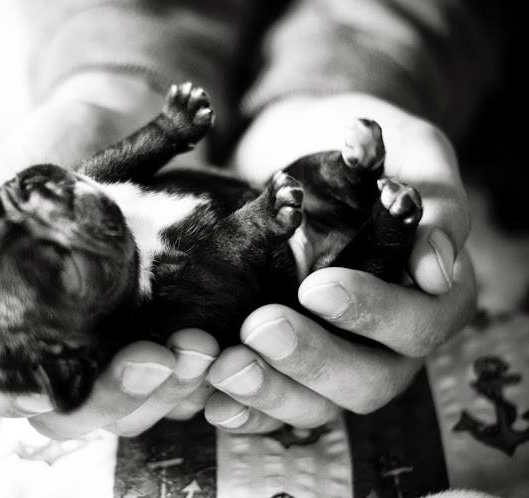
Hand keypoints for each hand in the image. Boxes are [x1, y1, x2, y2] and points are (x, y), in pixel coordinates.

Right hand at [0, 72, 215, 438]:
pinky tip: (218, 353)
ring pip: (136, 407)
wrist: (105, 119)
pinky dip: (201, 374)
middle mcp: (61, 347)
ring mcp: (114, 341)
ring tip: (198, 351)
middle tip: (157, 360)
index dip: (9, 403)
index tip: (41, 386)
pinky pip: (184, 376)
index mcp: (9, 329)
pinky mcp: (164, 326)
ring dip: (170, 390)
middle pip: (77, 413)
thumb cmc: (39, 160)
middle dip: (118, 398)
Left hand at [203, 93, 476, 431]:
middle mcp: (389, 339)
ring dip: (271, 392)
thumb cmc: (362, 151)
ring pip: (319, 404)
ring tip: (224, 367)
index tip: (316, 287)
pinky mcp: (289, 365)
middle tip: (260, 327)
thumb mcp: (410, 153)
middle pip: (370, 379)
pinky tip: (210, 401)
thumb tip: (437, 270)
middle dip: (313, 359)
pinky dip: (244, 410)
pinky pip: (274, 407)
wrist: (298, 151)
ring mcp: (338, 358)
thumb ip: (433, 205)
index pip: (421, 323)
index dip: (373, 314)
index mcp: (433, 294)